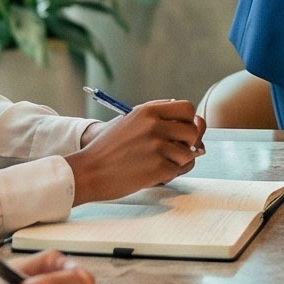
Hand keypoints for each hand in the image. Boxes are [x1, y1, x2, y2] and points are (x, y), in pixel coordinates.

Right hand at [67, 98, 202, 205]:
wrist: (88, 171)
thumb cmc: (110, 148)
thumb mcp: (131, 121)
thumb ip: (159, 117)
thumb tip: (195, 122)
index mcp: (148, 111)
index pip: (187, 108)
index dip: (187, 121)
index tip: (179, 131)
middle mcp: (155, 125)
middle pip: (193, 130)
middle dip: (187, 142)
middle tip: (172, 150)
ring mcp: (158, 147)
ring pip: (188, 153)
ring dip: (177, 161)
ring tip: (157, 163)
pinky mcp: (158, 168)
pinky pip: (177, 171)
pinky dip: (166, 174)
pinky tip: (149, 173)